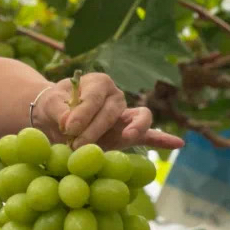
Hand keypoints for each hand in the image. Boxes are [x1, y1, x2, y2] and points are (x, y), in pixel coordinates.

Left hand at [35, 73, 183, 149]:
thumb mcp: (50, 105)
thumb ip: (58, 111)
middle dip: (94, 130)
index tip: (67, 127)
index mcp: (98, 83)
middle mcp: (115, 96)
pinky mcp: (127, 133)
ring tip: (128, 137)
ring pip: (138, 119)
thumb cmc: (54, 108)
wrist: (55, 120)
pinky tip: (179, 143)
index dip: (82, 113)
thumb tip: (68, 124)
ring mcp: (124, 115)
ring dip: (134, 129)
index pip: (94, 97)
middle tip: (77, 146)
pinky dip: (163, 139)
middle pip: (112, 112)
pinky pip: (149, 135)